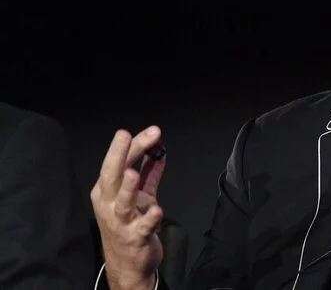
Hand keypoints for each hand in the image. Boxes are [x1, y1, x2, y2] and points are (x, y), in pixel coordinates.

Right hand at [90, 126, 165, 289]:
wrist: (127, 264)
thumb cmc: (129, 225)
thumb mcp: (139, 196)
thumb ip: (148, 173)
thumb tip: (159, 150)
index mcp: (107, 191)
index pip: (117, 163)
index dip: (132, 145)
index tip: (151, 130)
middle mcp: (109, 205)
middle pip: (111, 177)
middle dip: (118, 156)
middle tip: (126, 135)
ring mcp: (121, 223)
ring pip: (122, 203)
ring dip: (127, 188)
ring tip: (133, 173)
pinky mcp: (135, 239)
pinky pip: (142, 228)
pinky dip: (149, 219)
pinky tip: (157, 211)